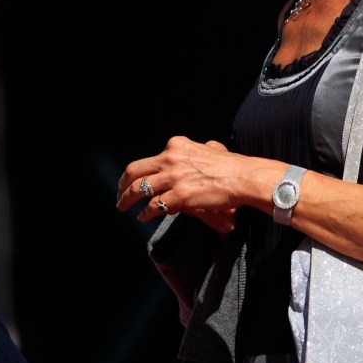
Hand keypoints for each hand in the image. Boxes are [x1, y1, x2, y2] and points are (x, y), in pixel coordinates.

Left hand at [115, 136, 238, 229]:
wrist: (244, 177)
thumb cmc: (232, 166)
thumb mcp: (210, 150)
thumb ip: (197, 151)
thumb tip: (197, 153)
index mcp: (176, 146)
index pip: (149, 159)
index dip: (139, 172)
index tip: (133, 180)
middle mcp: (171, 158)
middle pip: (135, 170)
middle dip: (122, 183)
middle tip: (118, 194)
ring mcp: (174, 176)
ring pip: (140, 188)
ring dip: (127, 199)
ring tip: (122, 206)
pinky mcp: (180, 195)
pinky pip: (154, 205)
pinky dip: (145, 213)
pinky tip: (143, 217)